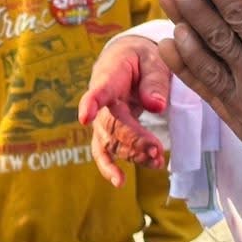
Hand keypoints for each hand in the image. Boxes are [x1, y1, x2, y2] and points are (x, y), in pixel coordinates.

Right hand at [79, 35, 170, 187]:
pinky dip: (109, 168)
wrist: (127, 61)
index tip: (85, 117)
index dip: (91, 103)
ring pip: (111, 142)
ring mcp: (101, 119)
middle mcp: (101, 101)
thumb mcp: (154, 60)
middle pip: (111, 125)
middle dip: (133, 140)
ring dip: (132, 154)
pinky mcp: (105, 132)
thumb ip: (155, 81)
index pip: (99, 90)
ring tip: (157, 160)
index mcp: (111, 76)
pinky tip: (119, 182)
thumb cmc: (142, 59)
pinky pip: (103, 152)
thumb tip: (156, 106)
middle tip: (157, 151)